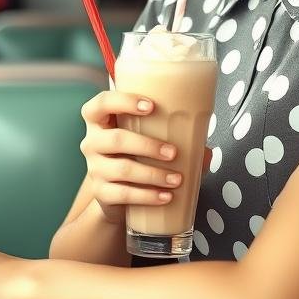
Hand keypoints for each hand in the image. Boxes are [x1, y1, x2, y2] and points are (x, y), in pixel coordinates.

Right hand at [80, 89, 212, 225]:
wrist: (114, 193)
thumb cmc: (133, 153)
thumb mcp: (146, 138)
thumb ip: (173, 137)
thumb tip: (206, 152)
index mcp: (101, 119)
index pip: (102, 103)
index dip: (123, 101)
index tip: (151, 105)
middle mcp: (92, 142)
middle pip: (116, 139)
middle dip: (148, 145)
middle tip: (174, 152)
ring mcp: (94, 168)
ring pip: (123, 169)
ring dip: (154, 174)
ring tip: (177, 179)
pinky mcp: (101, 192)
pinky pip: (124, 194)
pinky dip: (148, 195)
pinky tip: (166, 196)